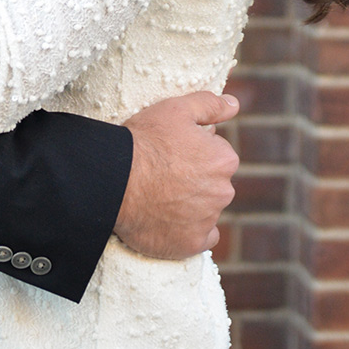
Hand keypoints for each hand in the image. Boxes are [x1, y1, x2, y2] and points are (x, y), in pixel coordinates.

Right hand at [112, 90, 239, 259]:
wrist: (114, 180)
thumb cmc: (144, 142)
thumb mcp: (176, 109)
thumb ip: (210, 105)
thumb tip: (234, 104)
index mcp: (224, 159)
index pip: (217, 155)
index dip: (194, 152)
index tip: (172, 153)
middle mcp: (223, 191)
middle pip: (213, 184)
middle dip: (195, 180)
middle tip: (164, 175)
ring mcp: (207, 220)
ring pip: (206, 210)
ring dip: (191, 205)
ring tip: (160, 197)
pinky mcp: (190, 244)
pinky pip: (201, 239)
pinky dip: (189, 232)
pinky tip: (171, 222)